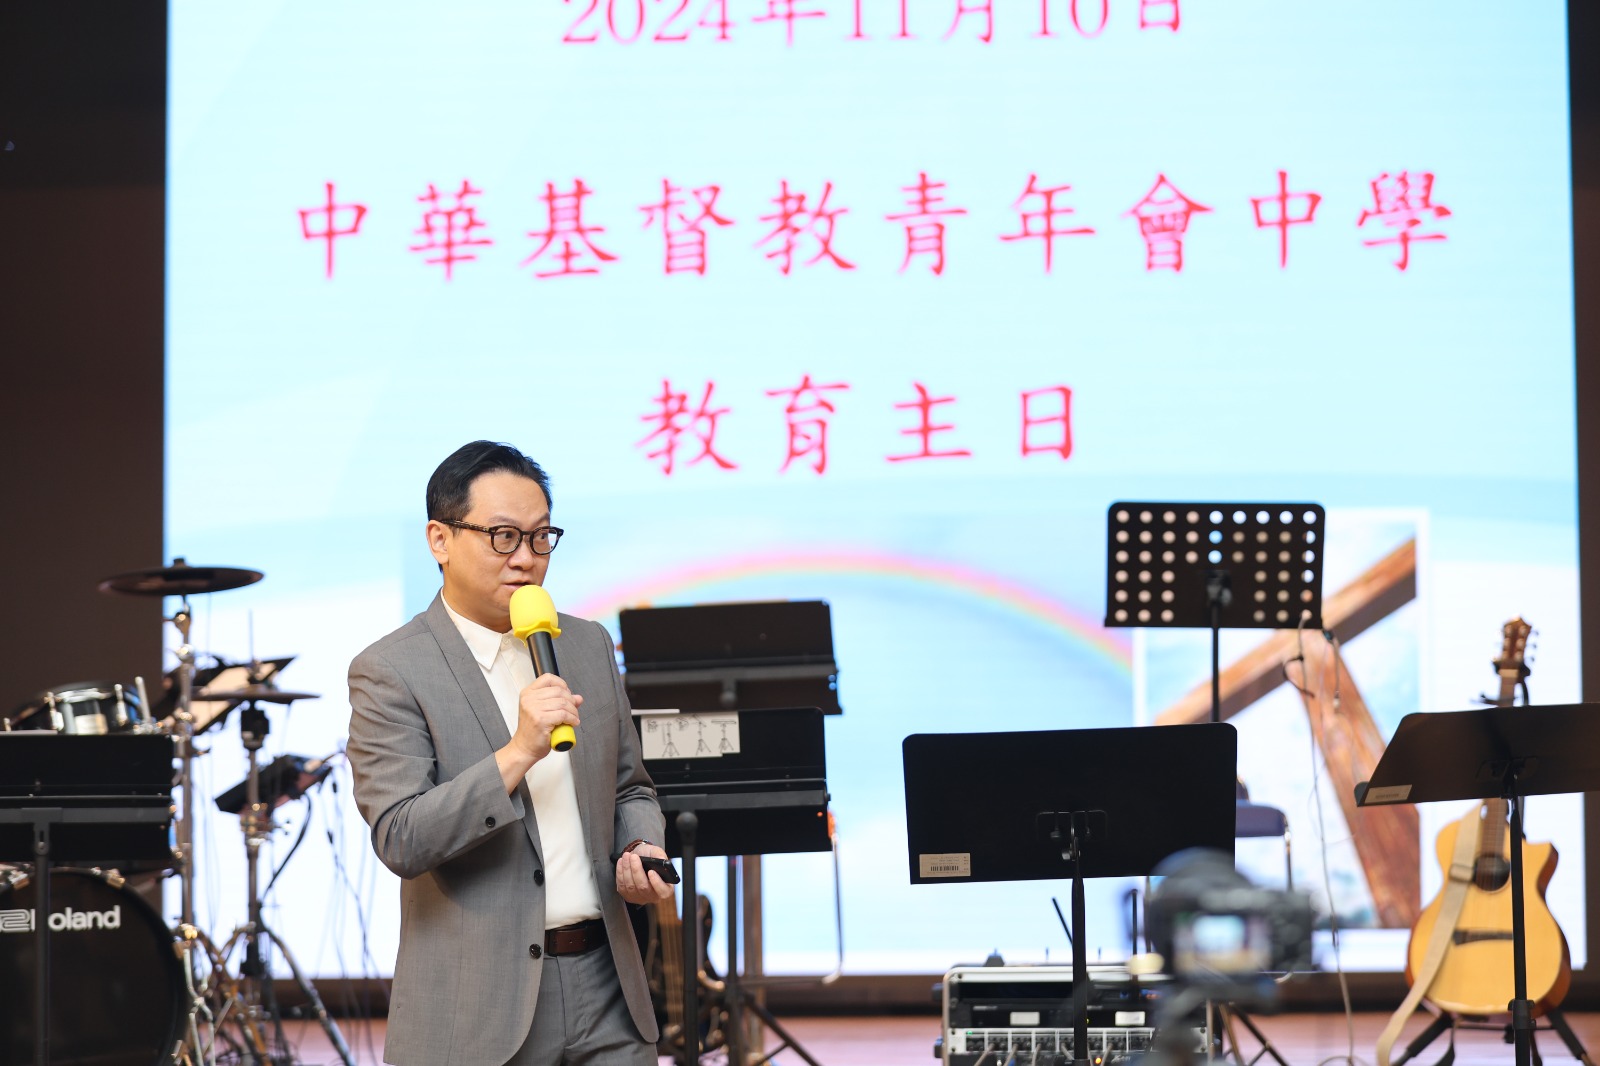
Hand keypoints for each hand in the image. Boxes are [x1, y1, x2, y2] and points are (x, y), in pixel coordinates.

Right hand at [495, 675, 581, 791]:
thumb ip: (559, 702)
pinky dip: (572, 719)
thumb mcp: (544, 712)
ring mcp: (534, 709)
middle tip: (574, 710)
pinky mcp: (541, 720)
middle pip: (559, 691)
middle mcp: (529, 699)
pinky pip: (563, 715)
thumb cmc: (533, 731)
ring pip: (563, 703)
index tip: (567, 694)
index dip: (562, 684)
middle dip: (571, 701)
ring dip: (573, 711)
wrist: (524, 748)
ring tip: (574, 718)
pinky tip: (573, 723)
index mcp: (528, 693)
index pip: (548, 678)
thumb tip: (578, 698)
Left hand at [616, 843, 674, 904]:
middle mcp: (653, 896)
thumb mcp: (657, 852)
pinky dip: (620, 873)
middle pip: (643, 888)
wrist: (639, 858)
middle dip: (636, 870)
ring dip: (627, 869)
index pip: (663, 891)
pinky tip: (621, 862)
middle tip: (633, 857)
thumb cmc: (650, 857)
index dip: (657, 883)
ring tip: (626, 856)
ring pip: (631, 886)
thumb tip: (660, 859)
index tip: (651, 871)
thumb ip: (660, 855)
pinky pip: (622, 886)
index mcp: (666, 887)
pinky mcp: (628, 896)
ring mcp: (640, 898)